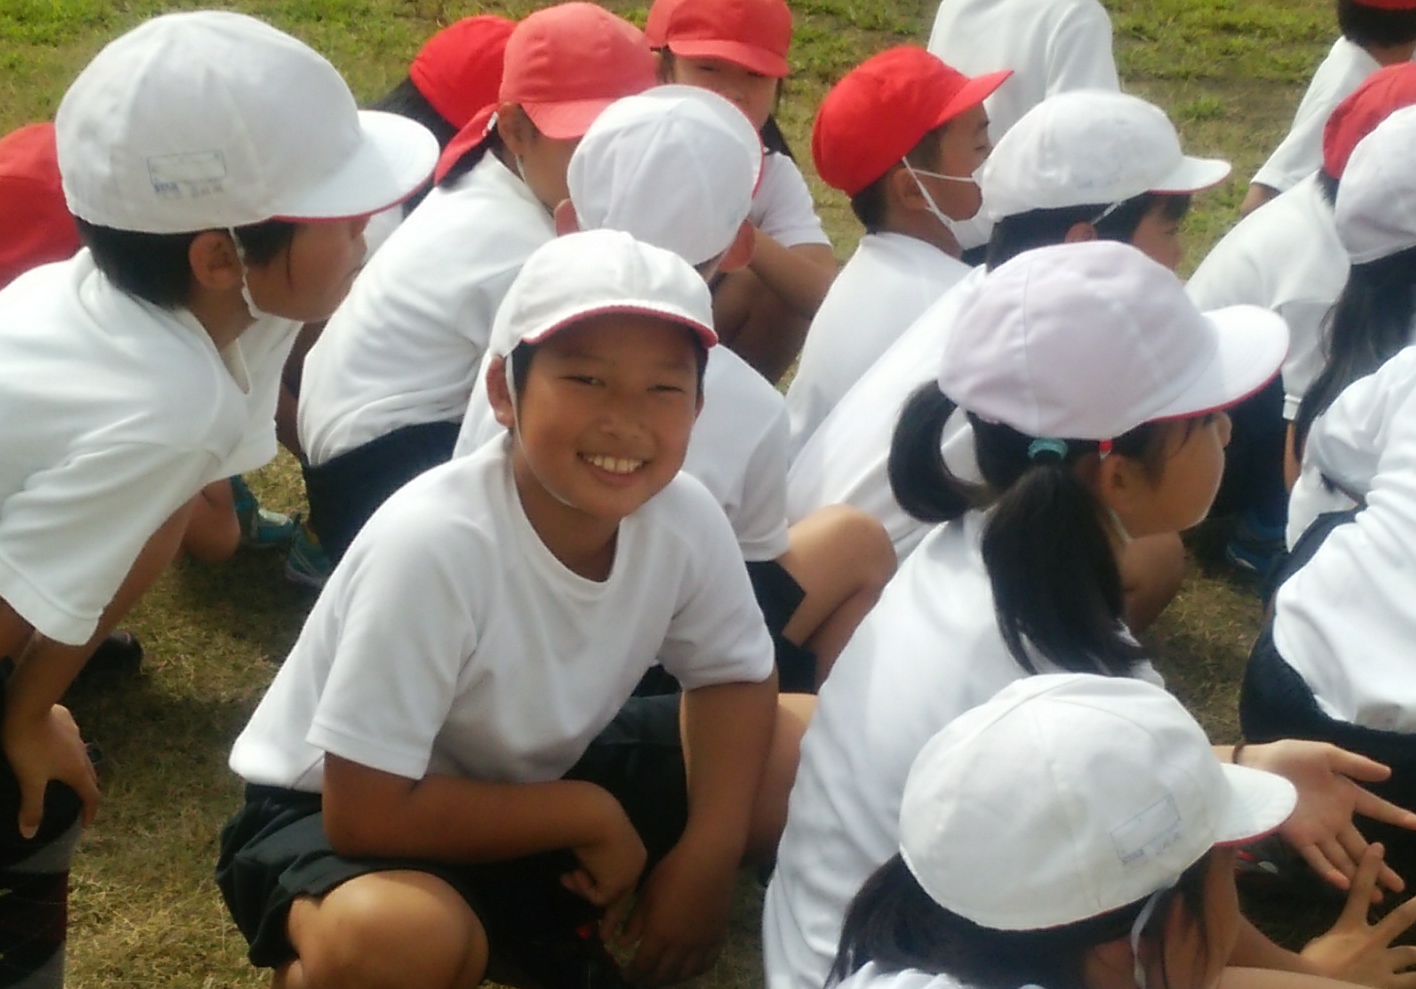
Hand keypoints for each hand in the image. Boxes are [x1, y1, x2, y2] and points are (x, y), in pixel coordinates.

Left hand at [4, 703, 98, 838]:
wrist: (29, 708)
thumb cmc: (30, 747)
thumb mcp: (29, 780)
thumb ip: (32, 807)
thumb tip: (30, 834)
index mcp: (76, 771)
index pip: (92, 796)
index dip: (90, 812)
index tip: (85, 824)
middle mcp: (82, 754)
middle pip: (91, 777)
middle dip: (87, 792)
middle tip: (78, 803)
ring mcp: (76, 736)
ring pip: (82, 757)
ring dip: (79, 770)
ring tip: (66, 776)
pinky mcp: (67, 722)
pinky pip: (72, 741)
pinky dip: (68, 751)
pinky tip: (55, 748)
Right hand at [560, 799, 645, 915]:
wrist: (594, 816)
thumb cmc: (589, 821)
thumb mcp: (593, 844)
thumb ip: (595, 863)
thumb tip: (583, 876)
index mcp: (634, 850)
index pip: (627, 877)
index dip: (617, 893)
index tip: (610, 907)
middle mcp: (637, 864)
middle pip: (624, 896)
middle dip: (611, 918)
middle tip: (605, 937)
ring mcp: (631, 876)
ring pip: (605, 896)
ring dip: (583, 888)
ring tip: (568, 876)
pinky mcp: (620, 886)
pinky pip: (598, 898)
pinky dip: (584, 887)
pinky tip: (579, 871)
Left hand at [611, 839, 735, 985]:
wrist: (709, 861)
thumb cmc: (672, 872)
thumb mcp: (646, 894)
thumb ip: (634, 922)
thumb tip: (622, 942)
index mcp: (660, 934)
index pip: (643, 964)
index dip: (633, 974)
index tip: (626, 976)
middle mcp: (681, 945)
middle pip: (664, 974)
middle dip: (650, 980)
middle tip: (643, 979)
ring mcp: (702, 943)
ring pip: (686, 973)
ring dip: (672, 978)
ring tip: (664, 976)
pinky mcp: (718, 937)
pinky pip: (707, 963)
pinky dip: (696, 970)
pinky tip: (690, 967)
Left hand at [1245, 740, 1415, 895]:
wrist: (1257, 764)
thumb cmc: (1290, 756)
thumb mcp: (1327, 755)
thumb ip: (1357, 765)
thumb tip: (1388, 773)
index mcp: (1345, 795)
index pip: (1377, 808)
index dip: (1396, 816)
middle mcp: (1335, 818)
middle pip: (1363, 846)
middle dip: (1381, 867)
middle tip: (1399, 886)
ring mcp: (1318, 830)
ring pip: (1344, 858)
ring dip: (1360, 876)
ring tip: (1378, 896)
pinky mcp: (1299, 837)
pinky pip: (1317, 857)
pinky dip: (1330, 871)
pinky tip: (1345, 883)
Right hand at [1301, 844, 1415, 986]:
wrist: (1316, 987)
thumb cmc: (1310, 966)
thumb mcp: (1318, 945)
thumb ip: (1334, 939)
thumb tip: (1337, 940)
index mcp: (1348, 927)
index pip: (1358, 890)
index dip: (1369, 868)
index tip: (1379, 847)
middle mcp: (1371, 941)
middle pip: (1400, 918)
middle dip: (1415, 908)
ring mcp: (1383, 964)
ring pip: (1412, 954)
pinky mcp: (1389, 984)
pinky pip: (1412, 982)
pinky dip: (1415, 980)